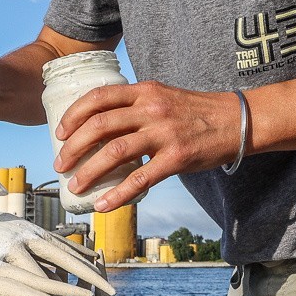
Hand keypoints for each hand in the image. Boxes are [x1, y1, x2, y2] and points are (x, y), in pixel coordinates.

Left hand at [53, 81, 242, 209]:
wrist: (236, 121)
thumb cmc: (195, 111)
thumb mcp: (162, 97)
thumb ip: (135, 106)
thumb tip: (100, 125)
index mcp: (144, 91)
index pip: (98, 98)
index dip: (73, 115)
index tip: (60, 133)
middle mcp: (151, 109)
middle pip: (99, 126)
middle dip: (73, 147)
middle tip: (60, 164)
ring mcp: (164, 133)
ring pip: (115, 152)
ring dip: (90, 172)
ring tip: (76, 186)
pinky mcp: (177, 158)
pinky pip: (141, 178)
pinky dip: (118, 194)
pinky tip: (104, 204)